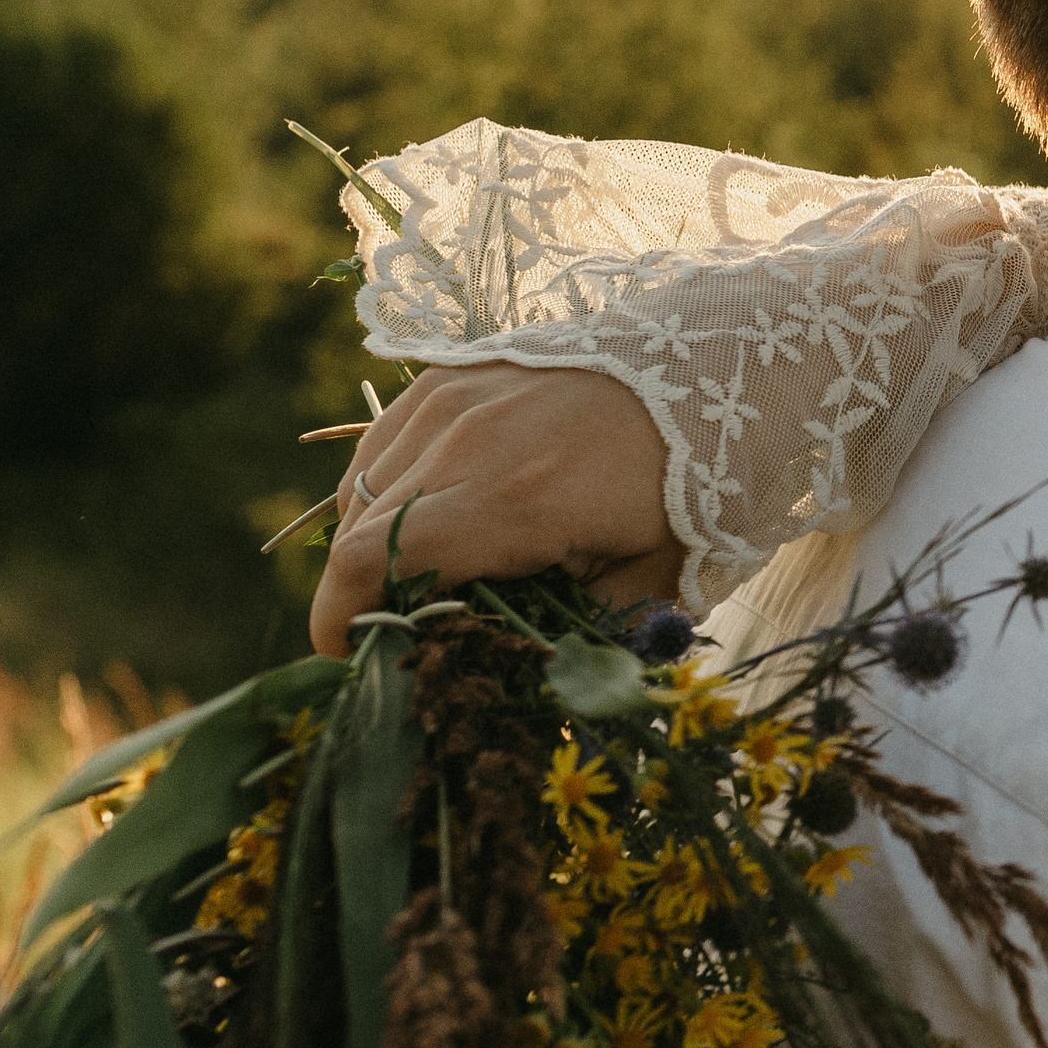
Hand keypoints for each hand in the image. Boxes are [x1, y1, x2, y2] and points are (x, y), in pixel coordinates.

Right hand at [310, 363, 682, 654]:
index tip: (349, 659)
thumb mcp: (649, 576)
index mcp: (515, 501)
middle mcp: (465, 443)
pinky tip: (422, 521)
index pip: (376, 562)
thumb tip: (520, 677)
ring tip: (415, 579)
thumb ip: (577, 631)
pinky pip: (382, 448)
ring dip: (371, 544)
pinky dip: (383, 493)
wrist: (704, 370)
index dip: (343, 619)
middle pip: (360, 533)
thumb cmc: (688, 484)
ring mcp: (450, 401)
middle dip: (360, 595)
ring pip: (363, 489)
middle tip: (394, 631)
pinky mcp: (448, 376)